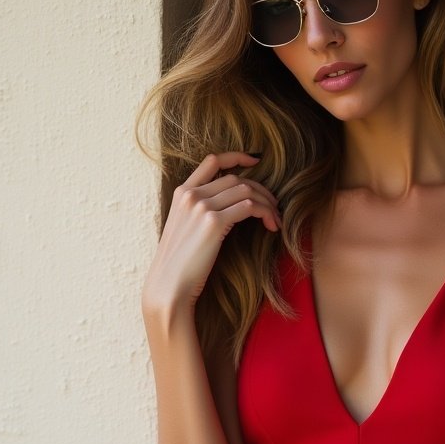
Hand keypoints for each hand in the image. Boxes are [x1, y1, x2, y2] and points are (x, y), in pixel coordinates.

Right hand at [141, 151, 282, 315]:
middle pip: (236, 179)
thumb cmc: (179, 265)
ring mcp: (201, 206)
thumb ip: (197, 212)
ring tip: (275, 219)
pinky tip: (272, 226)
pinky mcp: (214, 223)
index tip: (255, 161)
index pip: (212, 161)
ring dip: (267, 203)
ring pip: (246, 191)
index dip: (237, 157)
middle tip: (274, 206)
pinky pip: (249, 207)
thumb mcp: (183, 229)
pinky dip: (266, 213)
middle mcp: (191, 194)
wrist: (168, 286)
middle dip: (261, 190)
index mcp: (182, 192)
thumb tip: (225, 209)